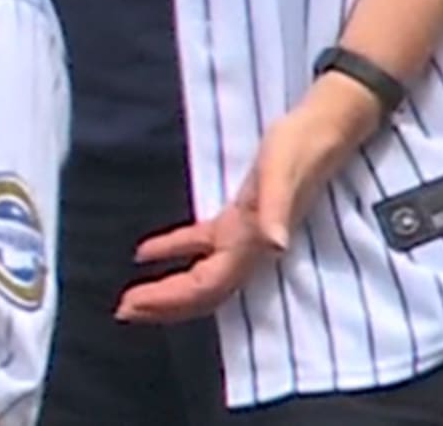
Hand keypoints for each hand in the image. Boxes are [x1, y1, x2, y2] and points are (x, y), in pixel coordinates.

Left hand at [115, 75, 376, 322]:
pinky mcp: (240, 217)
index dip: (171, 300)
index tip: (134, 306)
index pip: (206, 286)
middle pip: (201, 292)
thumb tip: (275, 246)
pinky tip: (146, 252)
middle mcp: (247, 248)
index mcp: (252, 243)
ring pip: (202, 275)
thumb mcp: (281, 173)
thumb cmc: (299, 147)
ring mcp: (243, 235)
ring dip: (168, 288)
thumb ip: (278, 210)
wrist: (320, 130)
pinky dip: (174, 250)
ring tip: (134, 297)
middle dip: (163, 305)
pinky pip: (201, 244)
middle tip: (123, 311)